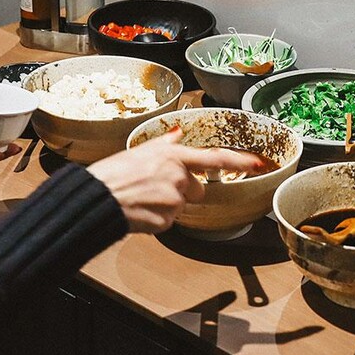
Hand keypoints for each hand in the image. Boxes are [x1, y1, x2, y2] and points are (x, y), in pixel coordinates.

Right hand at [87, 128, 264, 233]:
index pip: (215, 158)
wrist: (97, 197)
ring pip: (182, 206)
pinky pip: (169, 221)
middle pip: (197, 189)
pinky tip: (141, 211)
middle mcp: (178, 177)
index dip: (239, 161)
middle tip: (156, 188)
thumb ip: (164, 143)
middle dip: (183, 191)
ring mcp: (174, 200)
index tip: (258, 163)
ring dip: (167, 205)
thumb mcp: (140, 150)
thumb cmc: (112, 173)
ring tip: (143, 199)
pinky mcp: (166, 221)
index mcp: (173, 156)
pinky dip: (157, 219)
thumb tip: (177, 133)